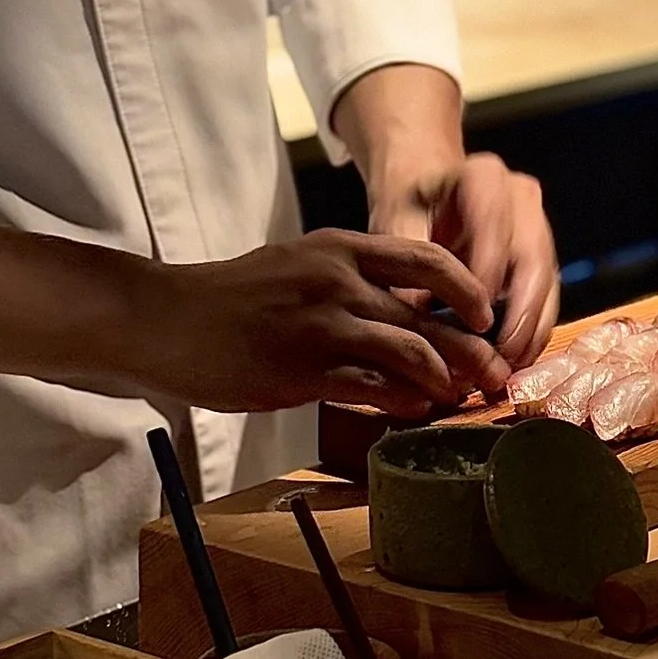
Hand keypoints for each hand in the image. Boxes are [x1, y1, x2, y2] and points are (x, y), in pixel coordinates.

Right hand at [139, 229, 513, 415]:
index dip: (467, 289)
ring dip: (444, 380)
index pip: (427, 258)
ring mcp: (319, 324)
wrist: (163, 318)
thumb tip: (409, 312)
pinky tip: (414, 410)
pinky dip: (403, 401)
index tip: (485, 315)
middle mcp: (336, 279)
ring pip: (410, 350)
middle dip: (472, 350)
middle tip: (494, 375)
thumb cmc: (233, 299)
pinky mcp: (300, 369)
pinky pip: (372, 388)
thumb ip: (351, 282)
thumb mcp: (298, 266)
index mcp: (340, 248)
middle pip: (429, 314)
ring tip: (458, 397)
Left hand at [331, 65, 560, 367]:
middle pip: (533, 256)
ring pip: (547, 281)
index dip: (490, 269)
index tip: (477, 315)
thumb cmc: (407, 204)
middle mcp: (521, 198)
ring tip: (510, 368)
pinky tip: (516, 361)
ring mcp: (537, 227)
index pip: (494, 221)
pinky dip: (533, 331)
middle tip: (502, 356)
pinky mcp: (541, 258)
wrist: (425, 194)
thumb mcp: (395, 221)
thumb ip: (404, 260)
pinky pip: (546, 297)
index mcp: (484, 177)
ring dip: (532, 329)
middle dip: (522, 312)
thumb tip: (411, 314)